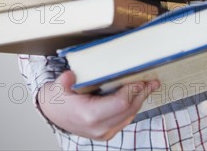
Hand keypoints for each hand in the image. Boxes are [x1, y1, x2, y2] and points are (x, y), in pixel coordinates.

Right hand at [38, 70, 159, 140]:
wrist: (53, 113)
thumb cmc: (57, 98)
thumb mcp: (56, 87)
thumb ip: (64, 81)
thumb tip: (70, 75)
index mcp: (89, 116)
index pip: (120, 104)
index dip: (132, 91)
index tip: (141, 79)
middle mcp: (99, 128)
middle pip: (129, 110)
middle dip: (142, 94)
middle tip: (153, 81)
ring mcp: (104, 132)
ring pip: (129, 115)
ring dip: (140, 100)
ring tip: (150, 85)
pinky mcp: (107, 132)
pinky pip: (125, 118)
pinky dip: (133, 106)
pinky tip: (138, 94)